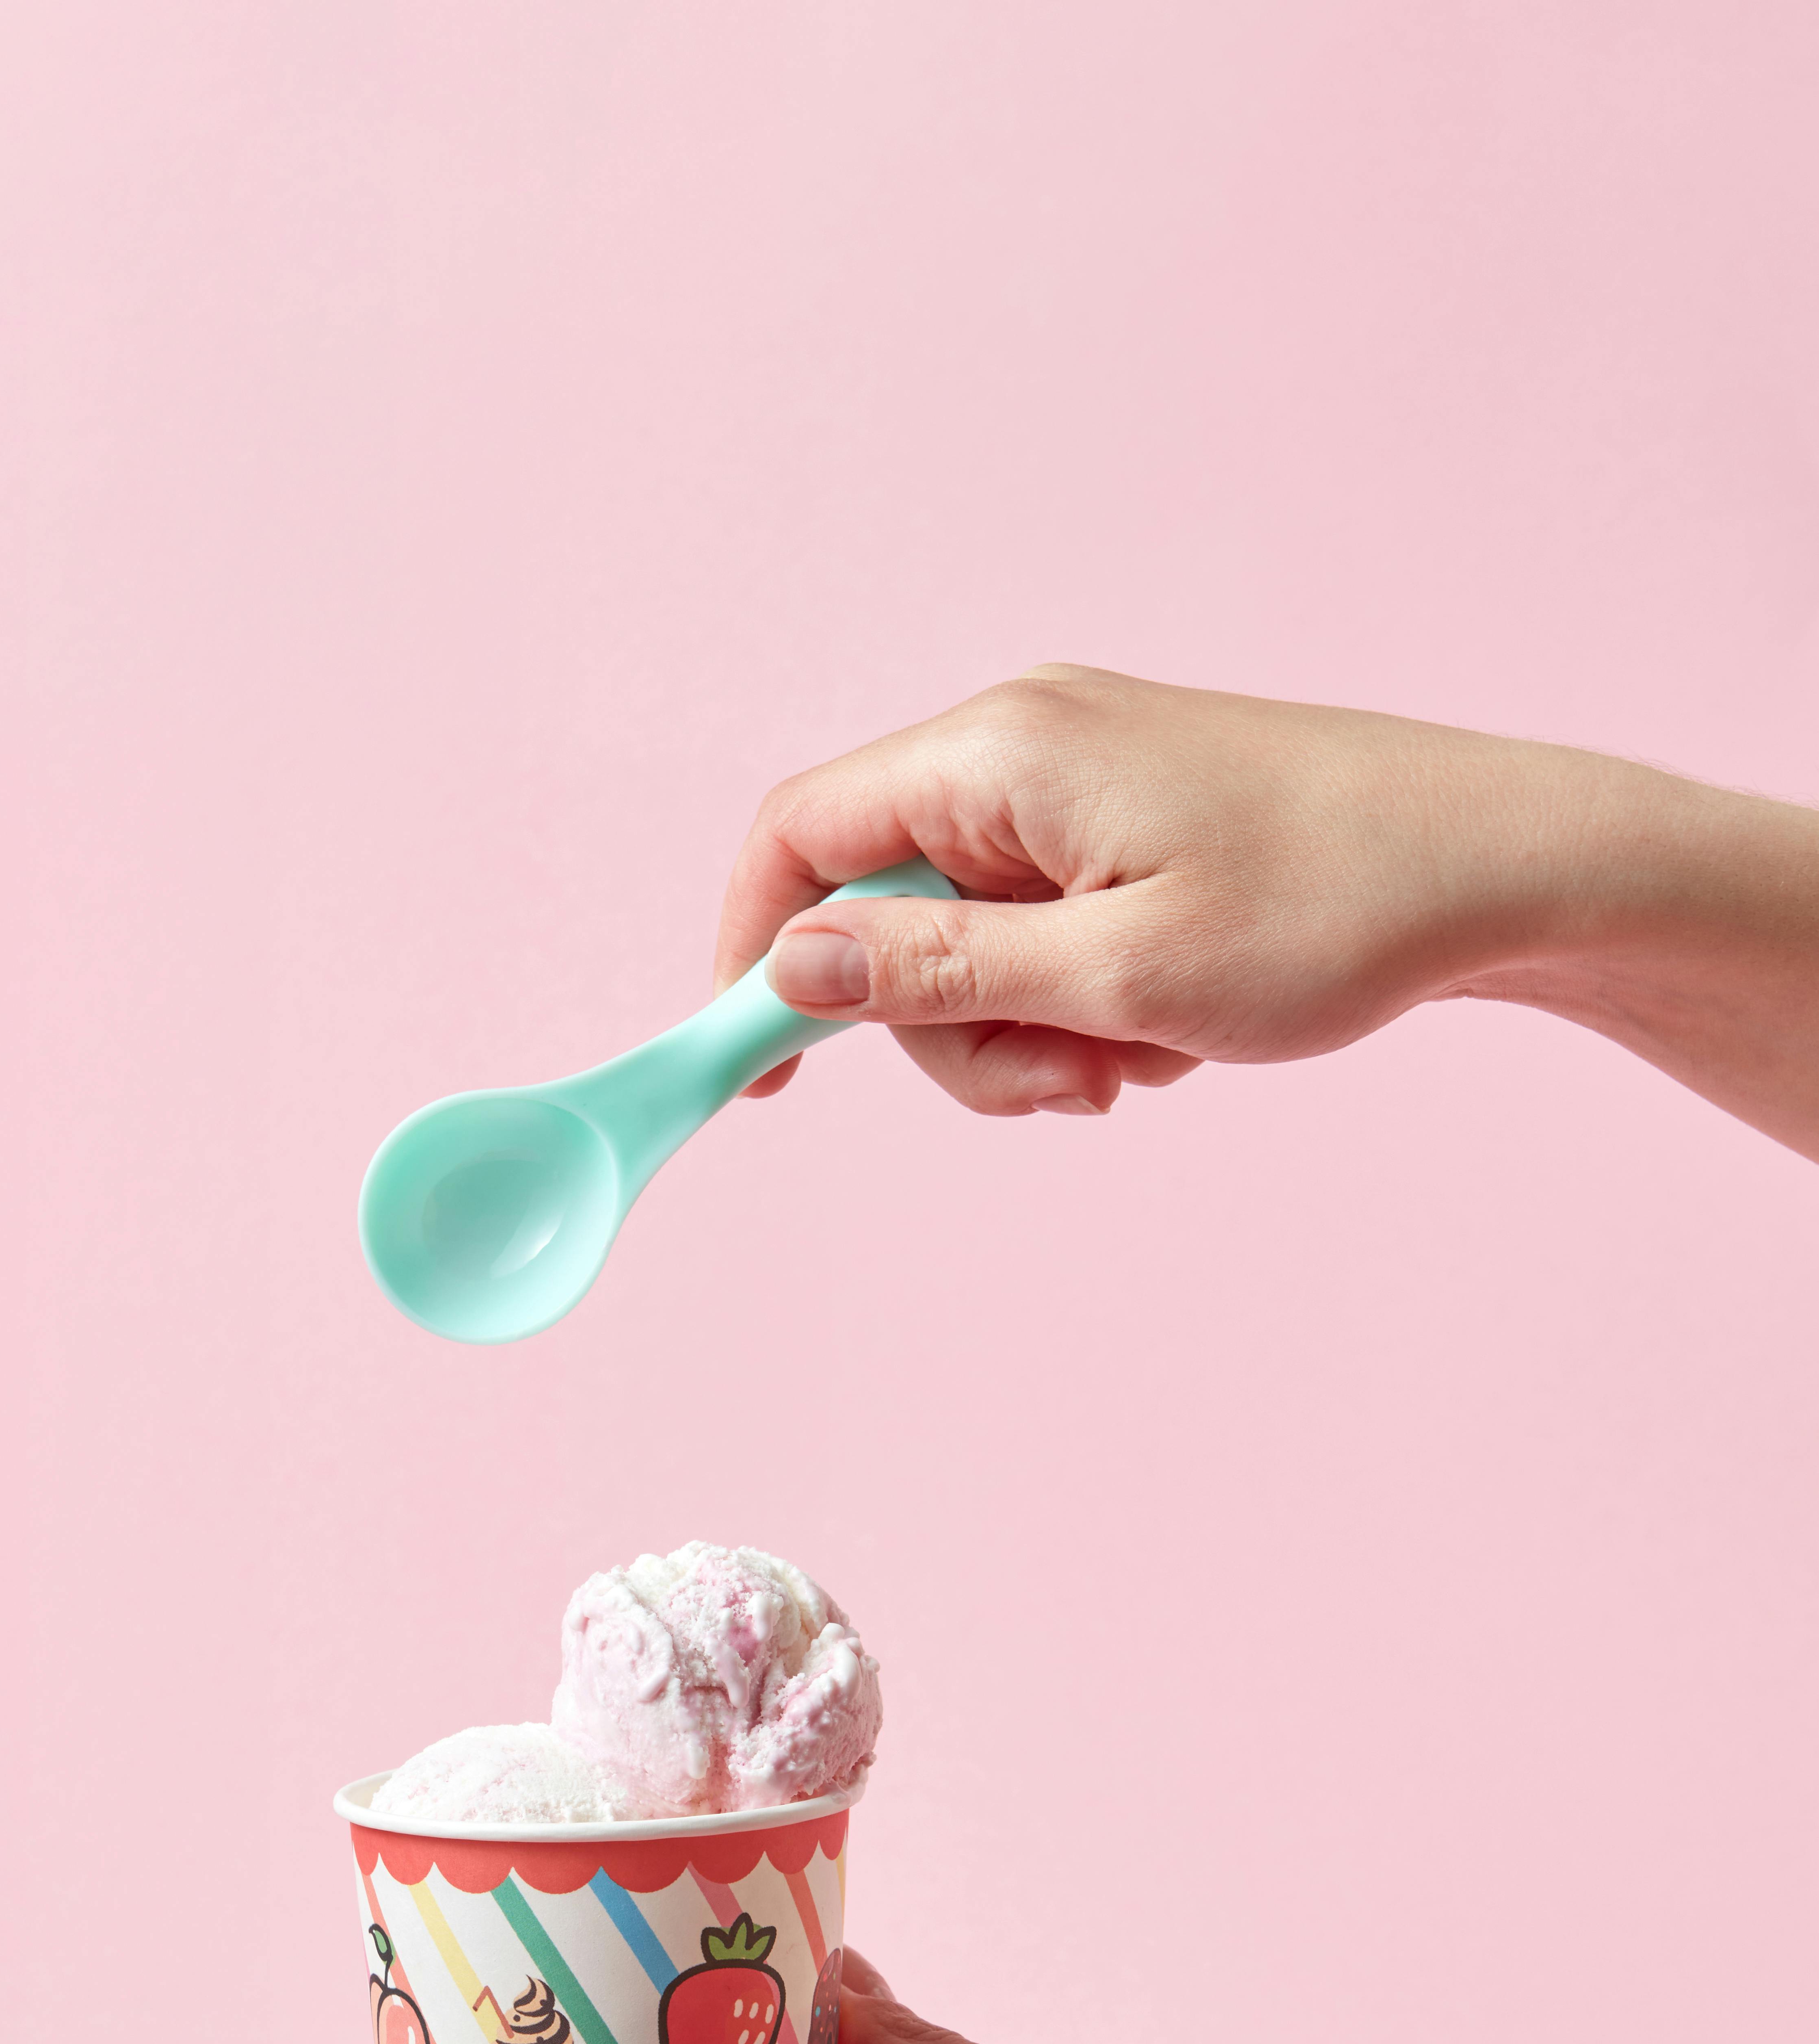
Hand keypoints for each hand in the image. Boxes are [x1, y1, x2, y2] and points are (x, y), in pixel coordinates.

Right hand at [717, 664, 1818, 1159]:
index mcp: (998, 756)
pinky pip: (1040, 932)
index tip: (760, 1077)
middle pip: (884, 913)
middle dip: (951, 1032)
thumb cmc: (1331, 912)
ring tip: (1139, 1060)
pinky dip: (1083, 1003)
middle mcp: (1019, 747)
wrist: (1498, 863)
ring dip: (1027, 1034)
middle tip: (1066, 1089)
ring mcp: (1073, 783)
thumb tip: (794, 968)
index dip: (752, 957)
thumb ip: (942, 973)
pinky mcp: (1121, 822)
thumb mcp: (1117, 975)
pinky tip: (1171, 1027)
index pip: (799, 839)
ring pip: (966, 943)